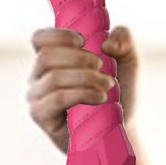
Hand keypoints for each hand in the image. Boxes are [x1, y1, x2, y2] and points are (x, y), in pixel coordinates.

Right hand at [26, 26, 138, 152]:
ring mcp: (37, 96)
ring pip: (54, 77)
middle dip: (79, 59)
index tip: (84, 40)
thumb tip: (107, 42)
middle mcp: (39, 76)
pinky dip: (82, 94)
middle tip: (103, 67)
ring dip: (86, 78)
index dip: (58, 35)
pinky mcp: (41, 115)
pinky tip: (100, 98)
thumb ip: (124, 40)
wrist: (122, 128)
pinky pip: (57, 98)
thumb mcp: (127, 62)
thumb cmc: (119, 94)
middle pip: (47, 56)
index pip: (40, 39)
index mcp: (54, 59)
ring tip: (108, 86)